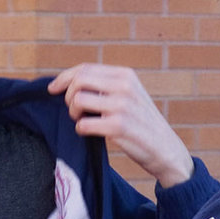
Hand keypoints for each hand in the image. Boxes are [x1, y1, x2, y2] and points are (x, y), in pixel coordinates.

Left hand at [48, 64, 194, 186]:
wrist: (166, 150)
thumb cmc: (142, 124)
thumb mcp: (131, 95)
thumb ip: (107, 86)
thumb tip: (71, 82)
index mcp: (126, 75)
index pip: (85, 68)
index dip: (64, 78)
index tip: (53, 89)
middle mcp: (124, 86)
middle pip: (78, 80)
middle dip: (67, 96)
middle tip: (73, 111)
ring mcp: (121, 106)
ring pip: (77, 100)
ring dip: (73, 113)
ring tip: (82, 121)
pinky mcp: (118, 127)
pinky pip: (83, 124)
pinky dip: (80, 130)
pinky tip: (90, 133)